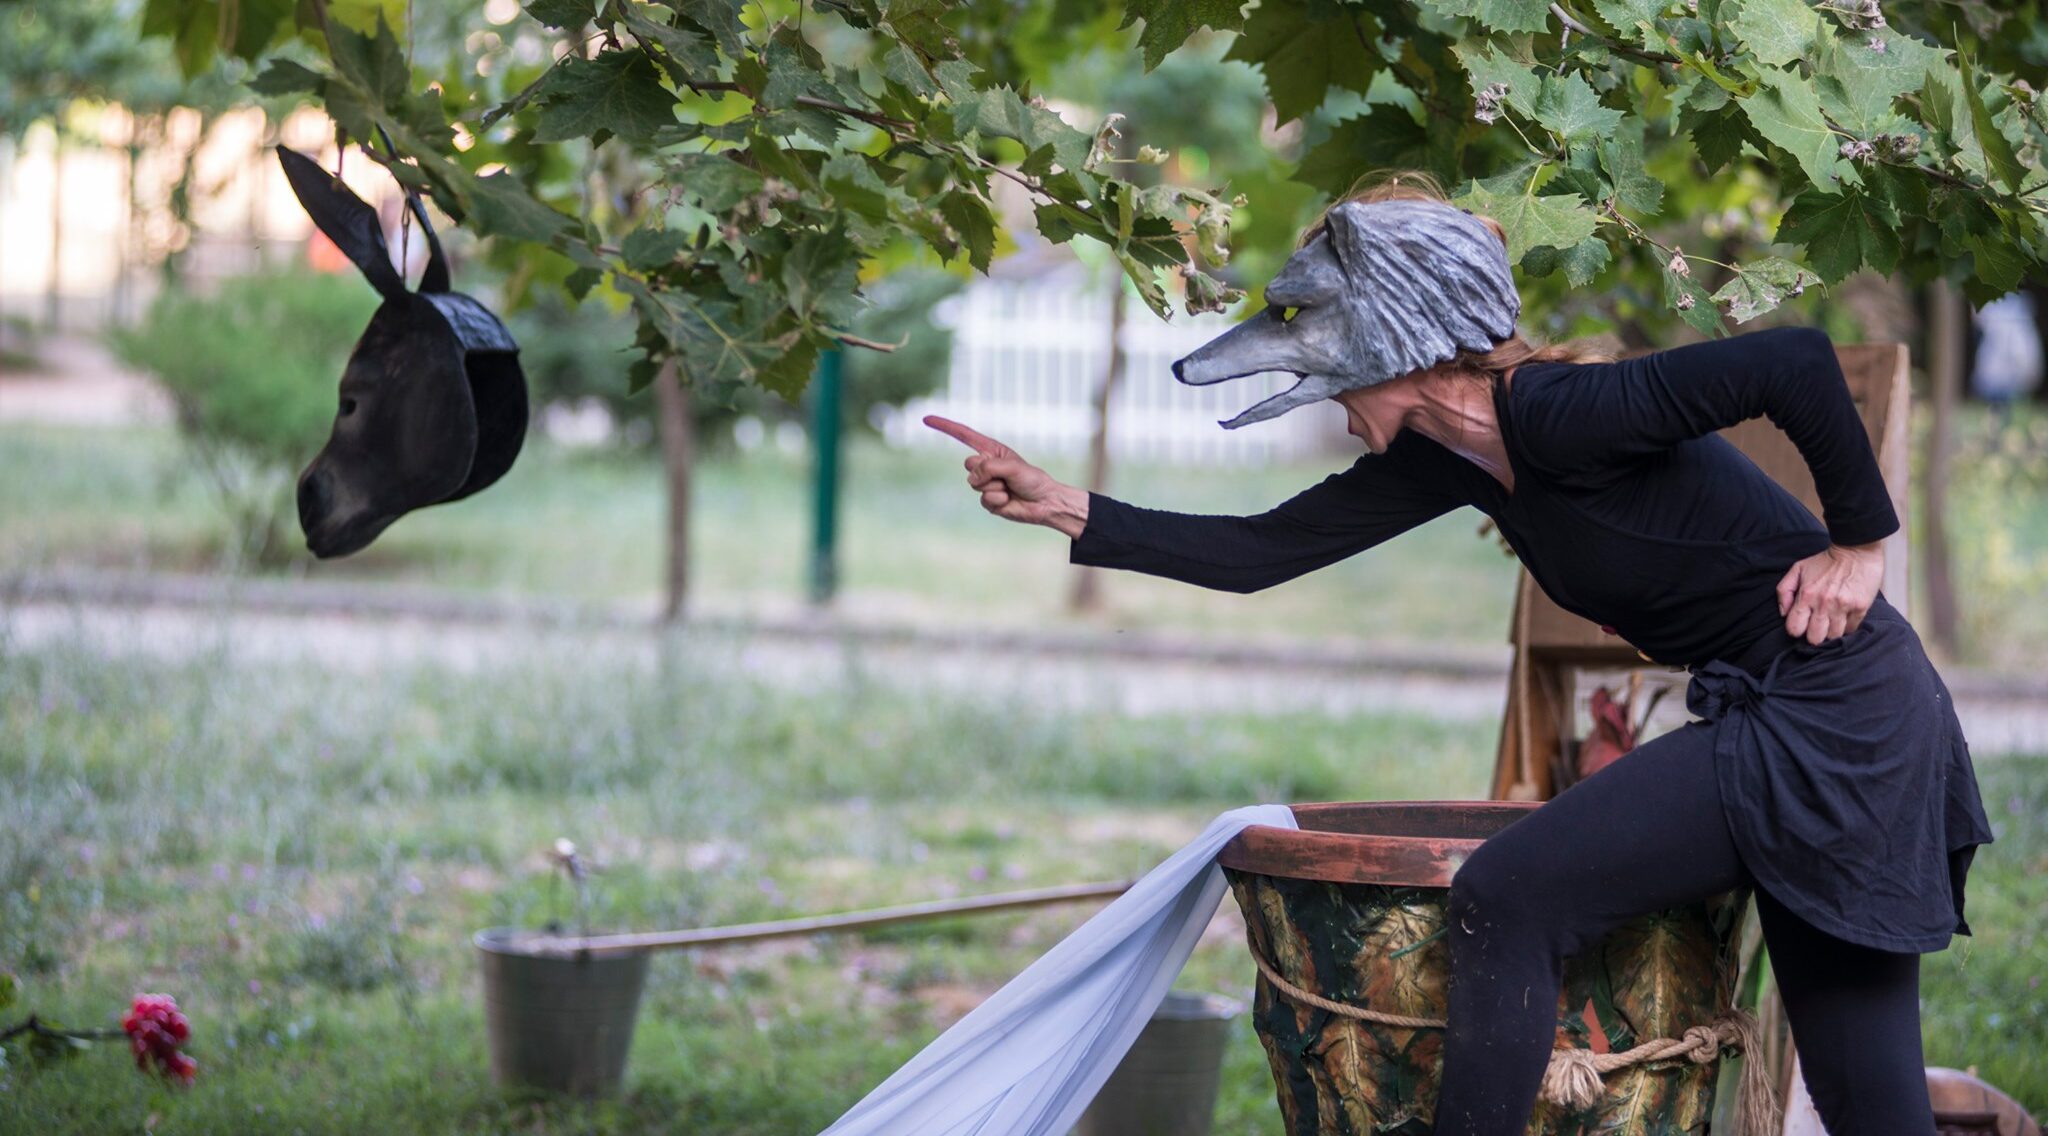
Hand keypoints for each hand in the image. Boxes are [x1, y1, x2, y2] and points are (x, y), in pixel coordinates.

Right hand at [923, 415, 1088, 536]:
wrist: (1043, 503)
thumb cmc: (1032, 479)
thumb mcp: (1012, 466)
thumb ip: (990, 467)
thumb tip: (974, 477)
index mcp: (991, 450)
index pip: (963, 435)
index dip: (945, 426)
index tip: (926, 419)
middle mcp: (986, 465)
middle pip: (969, 464)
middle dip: (986, 471)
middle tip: (1005, 477)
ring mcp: (985, 483)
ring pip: (974, 483)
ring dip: (994, 487)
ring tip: (1009, 489)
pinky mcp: (987, 501)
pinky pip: (983, 500)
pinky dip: (997, 501)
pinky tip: (1008, 500)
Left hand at [1776, 541, 1883, 644]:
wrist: (1856, 550)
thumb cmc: (1825, 561)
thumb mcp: (1798, 569)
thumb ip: (1785, 590)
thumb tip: (1783, 613)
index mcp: (1806, 595)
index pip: (1795, 628)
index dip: (1796, 630)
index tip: (1801, 625)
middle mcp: (1824, 604)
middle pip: (1815, 638)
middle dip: (1814, 635)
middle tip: (1817, 626)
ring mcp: (1843, 606)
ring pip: (1834, 636)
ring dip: (1831, 632)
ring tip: (1831, 621)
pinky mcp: (1861, 607)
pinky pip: (1851, 629)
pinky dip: (1847, 626)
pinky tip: (1844, 616)